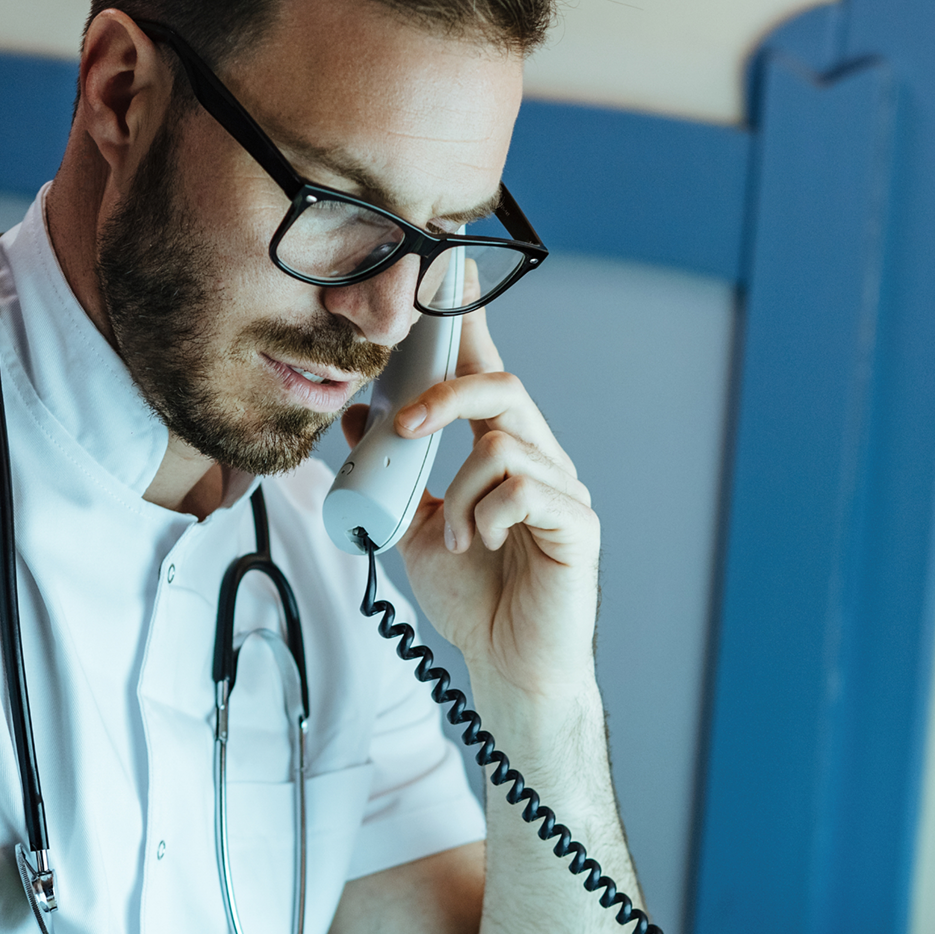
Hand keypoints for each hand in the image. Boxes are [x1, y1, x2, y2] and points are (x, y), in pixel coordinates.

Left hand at [340, 297, 597, 704]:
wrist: (509, 666)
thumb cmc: (474, 598)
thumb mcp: (412, 527)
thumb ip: (390, 474)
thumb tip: (358, 416)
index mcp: (502, 452)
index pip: (487, 372)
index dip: (471, 321)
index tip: (453, 266)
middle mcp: (539, 459)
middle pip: (504, 387)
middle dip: (446, 394)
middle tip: (402, 425)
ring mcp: (562, 490)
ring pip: (503, 444)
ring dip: (459, 492)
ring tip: (450, 539)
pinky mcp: (577, 524)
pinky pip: (523, 489)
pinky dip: (483, 516)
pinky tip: (477, 547)